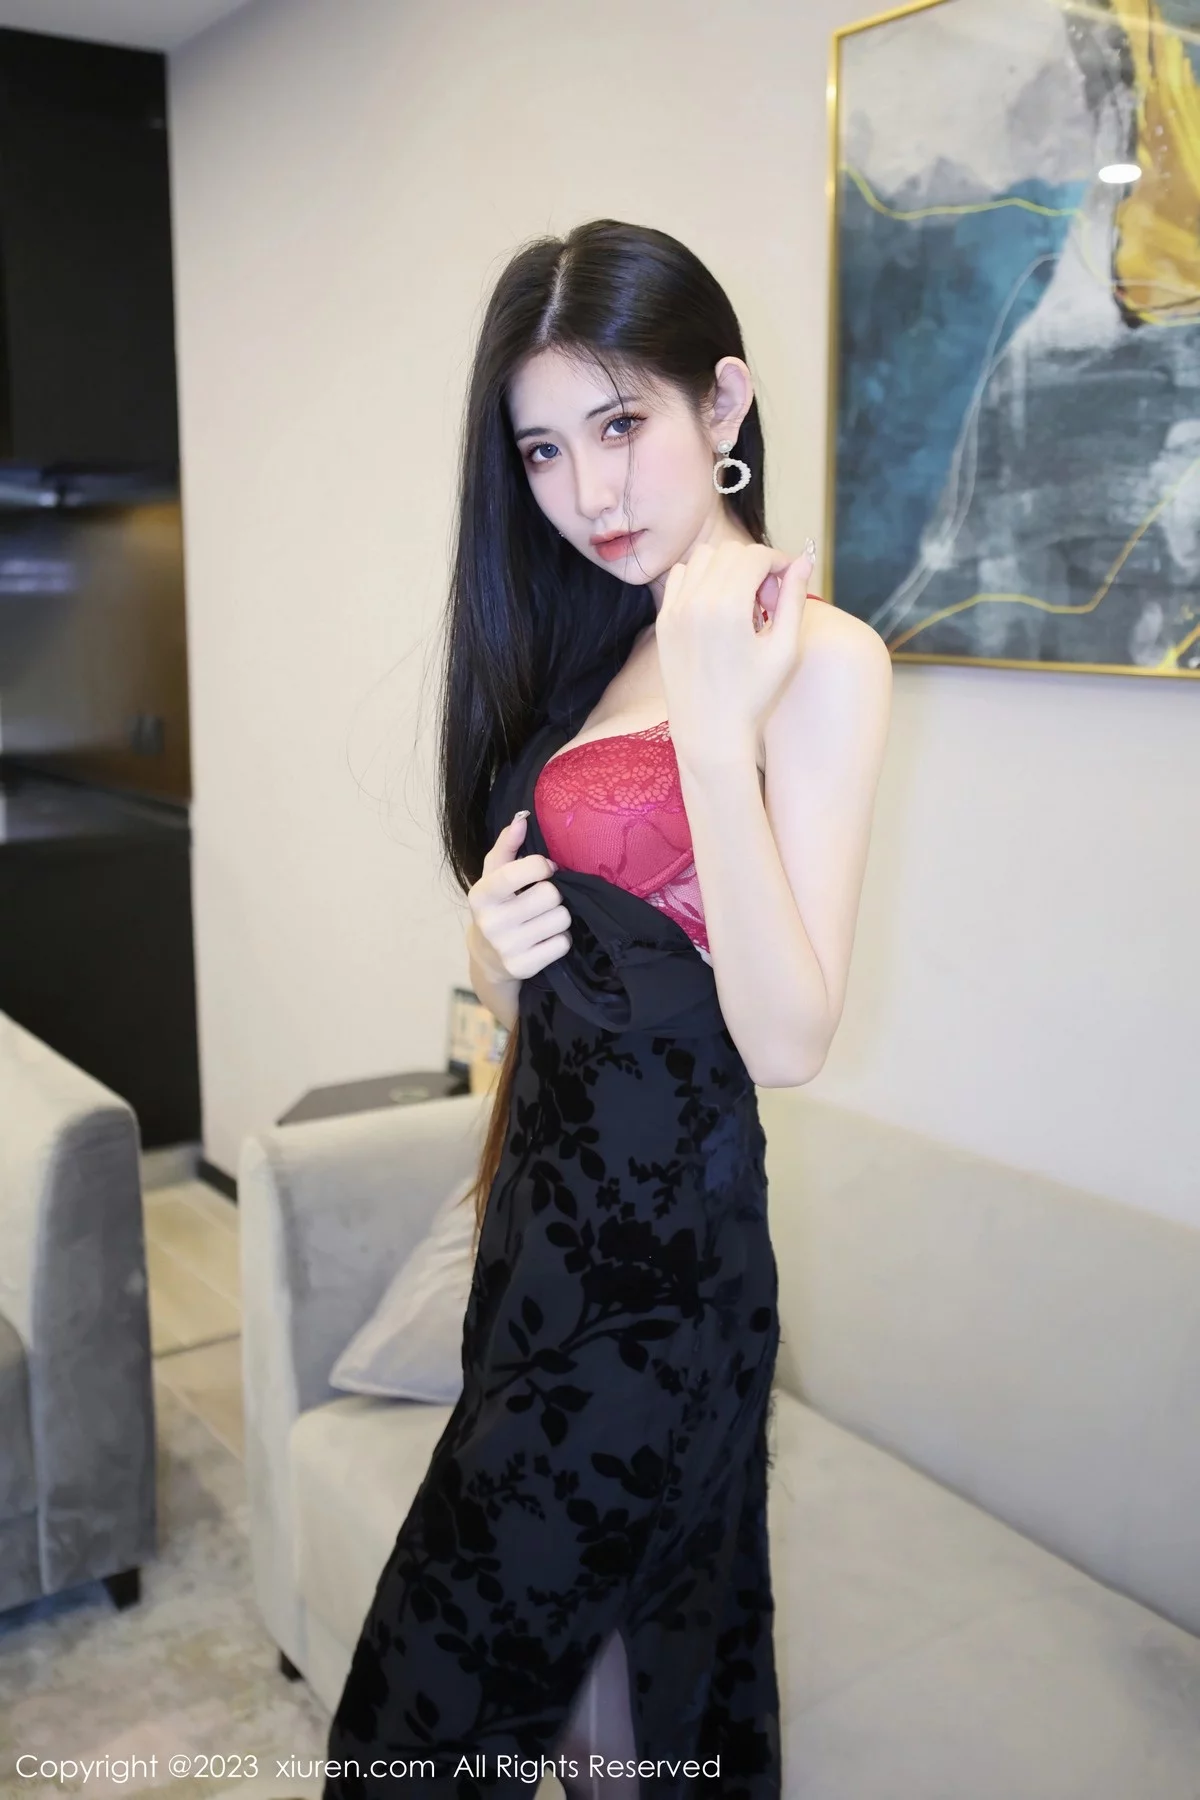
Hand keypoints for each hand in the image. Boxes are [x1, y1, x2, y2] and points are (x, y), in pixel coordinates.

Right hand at [467, 812, 570, 979]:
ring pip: (561, 919)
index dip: (541, 866)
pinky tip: (545, 938)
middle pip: (550, 895)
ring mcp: (507, 948)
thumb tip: (522, 819)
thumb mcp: (494, 875)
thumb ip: (507, 845)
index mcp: (481, 895)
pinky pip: (563, 943)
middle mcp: (491, 922)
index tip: (545, 869)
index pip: (519, 871)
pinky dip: (560, 939)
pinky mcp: (524, 967)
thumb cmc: (497, 905)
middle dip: (553, 894)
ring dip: (559, 916)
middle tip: (543, 899)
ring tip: (544, 919)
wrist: (487, 956)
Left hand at [657, 540, 815, 764]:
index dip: (778, 561)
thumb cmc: (752, 697)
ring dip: (727, 567)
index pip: (755, 556)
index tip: (787, 581)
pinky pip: (681, 576)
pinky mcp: (664, 620)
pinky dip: (701, 577)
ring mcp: (674, 610)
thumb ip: (794, 599)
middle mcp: (696, 602)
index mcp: (727, 608)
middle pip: (730, 552)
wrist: (708, 731)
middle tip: (766, 599)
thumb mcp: (783, 649)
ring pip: (703, 557)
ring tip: (742, 601)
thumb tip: (803, 560)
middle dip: (755, 564)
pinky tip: (717, 605)